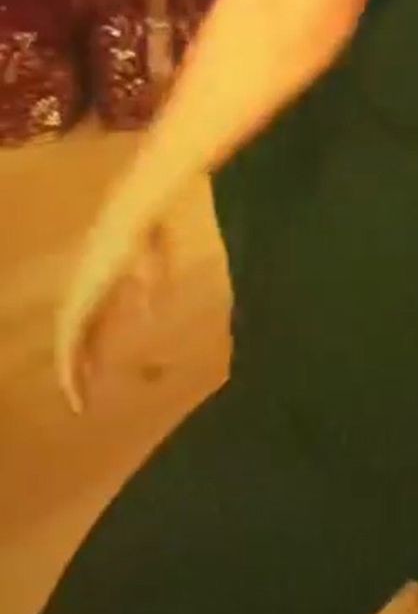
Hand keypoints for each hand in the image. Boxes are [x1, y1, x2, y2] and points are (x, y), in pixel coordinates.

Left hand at [56, 220, 170, 414]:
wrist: (137, 213)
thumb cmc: (148, 229)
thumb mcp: (154, 260)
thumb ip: (152, 281)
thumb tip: (150, 309)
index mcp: (101, 278)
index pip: (92, 319)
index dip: (93, 344)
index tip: (96, 369)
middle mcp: (84, 287)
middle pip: (76, 332)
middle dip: (78, 362)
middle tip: (82, 393)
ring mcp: (79, 291)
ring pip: (67, 340)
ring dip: (70, 370)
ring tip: (76, 400)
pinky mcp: (80, 297)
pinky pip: (69, 338)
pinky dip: (68, 363)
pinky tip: (71, 383)